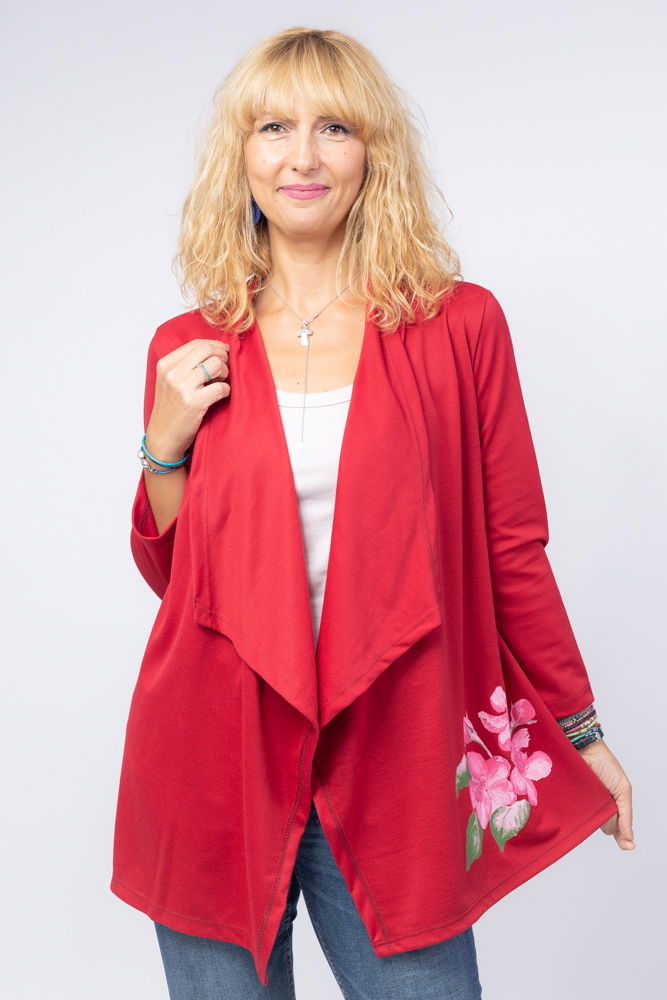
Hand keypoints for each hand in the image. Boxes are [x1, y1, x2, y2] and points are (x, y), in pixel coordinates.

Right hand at [146, 339, 229, 459]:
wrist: (163, 437)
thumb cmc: (171, 409)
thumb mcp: (170, 381)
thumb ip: (186, 364)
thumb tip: (216, 349)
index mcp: (165, 364)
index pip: (197, 344)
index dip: (215, 347)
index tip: (223, 355)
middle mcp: (172, 373)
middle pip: (208, 350)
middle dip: (222, 357)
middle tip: (225, 369)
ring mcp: (181, 388)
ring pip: (216, 365)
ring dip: (225, 373)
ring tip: (221, 382)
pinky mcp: (193, 403)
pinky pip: (221, 387)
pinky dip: (226, 391)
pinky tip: (220, 396)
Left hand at [578, 739, 634, 850]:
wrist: (586, 748)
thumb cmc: (607, 766)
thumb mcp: (623, 791)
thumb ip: (625, 815)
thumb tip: (629, 840)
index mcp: (612, 807)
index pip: (615, 828)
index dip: (621, 837)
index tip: (626, 845)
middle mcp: (597, 807)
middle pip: (603, 826)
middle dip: (607, 821)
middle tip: (607, 804)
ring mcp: (583, 804)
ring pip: (589, 821)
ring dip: (592, 816)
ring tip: (596, 799)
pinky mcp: (569, 798)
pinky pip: (573, 811)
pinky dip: (577, 811)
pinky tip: (581, 805)